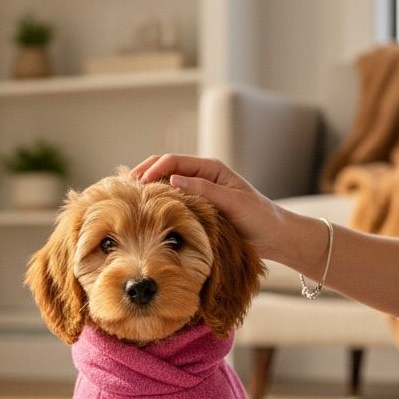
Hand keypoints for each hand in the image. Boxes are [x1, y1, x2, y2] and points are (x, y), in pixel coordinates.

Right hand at [130, 154, 287, 260]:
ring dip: (148, 188)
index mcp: (210, 169)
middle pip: (165, 168)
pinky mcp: (198, 208)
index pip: (173, 161)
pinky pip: (172, 200)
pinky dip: (157, 202)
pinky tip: (145, 211)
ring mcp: (198, 192)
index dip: (153, 169)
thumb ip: (204, 190)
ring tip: (129, 198)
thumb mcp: (232, 202)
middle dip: (144, 174)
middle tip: (124, 187)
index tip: (139, 183)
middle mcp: (202, 177)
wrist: (274, 237)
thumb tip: (173, 179)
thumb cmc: (258, 218)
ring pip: (166, 184)